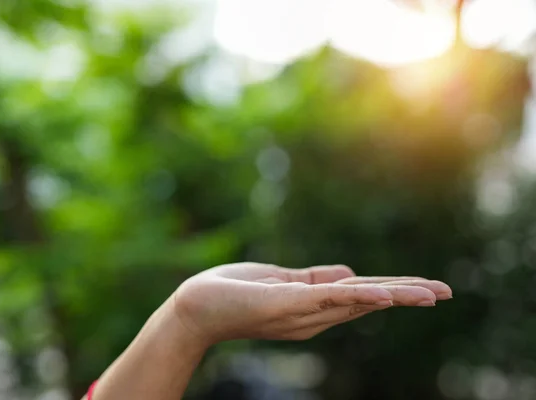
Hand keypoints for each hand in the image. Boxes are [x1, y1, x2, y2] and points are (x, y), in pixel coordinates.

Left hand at [170, 263, 451, 345]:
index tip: (426, 288)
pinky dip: (360, 296)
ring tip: (433, 293)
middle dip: (407, 295)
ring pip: (357, 301)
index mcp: (313, 304)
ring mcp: (303, 311)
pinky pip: (329, 299)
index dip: (393, 290)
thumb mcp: (278, 281)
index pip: (361, 295)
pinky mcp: (287, 304)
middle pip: (368, 301)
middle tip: (446, 292)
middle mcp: (314, 314)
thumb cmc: (232, 293)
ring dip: (396, 296)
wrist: (194, 307)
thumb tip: (351, 273)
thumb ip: (314, 279)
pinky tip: (386, 294)